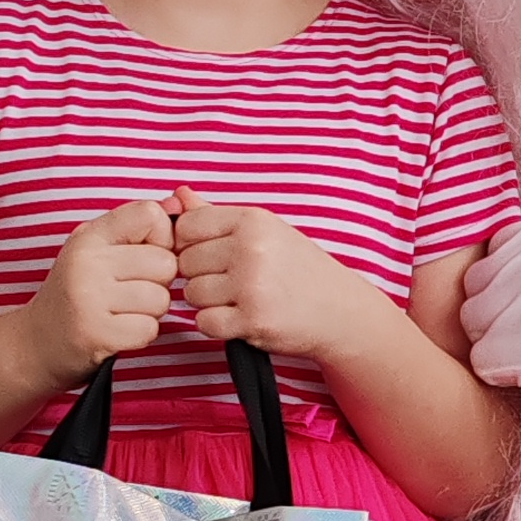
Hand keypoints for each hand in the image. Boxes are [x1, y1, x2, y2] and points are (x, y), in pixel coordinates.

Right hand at [25, 202, 177, 385]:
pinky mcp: (94, 333)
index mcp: (90, 235)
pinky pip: (149, 329)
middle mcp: (86, 262)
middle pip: (166, 263)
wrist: (37, 340)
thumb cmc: (79, 290)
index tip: (144, 256)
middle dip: (159, 282)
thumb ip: (138, 224)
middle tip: (130, 291)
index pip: (151, 214)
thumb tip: (181, 200)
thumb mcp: (99, 248)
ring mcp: (88, 298)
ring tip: (123, 311)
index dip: (163, 238)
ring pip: (161, 299)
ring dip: (151, 312)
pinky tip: (118, 330)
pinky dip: (141, 334)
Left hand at [173, 192, 372, 359]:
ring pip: (192, 294)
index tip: (213, 257)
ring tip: (239, 300)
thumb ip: (216, 216)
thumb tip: (177, 195)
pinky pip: (204, 322)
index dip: (191, 245)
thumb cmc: (301, 270)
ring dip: (208, 303)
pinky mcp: (253, 320)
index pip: (187, 226)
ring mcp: (252, 285)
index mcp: (252, 220)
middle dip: (201, 276)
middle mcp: (251, 248)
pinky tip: (240, 319)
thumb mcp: (265, 232)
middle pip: (185, 262)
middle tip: (232, 283)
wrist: (342, 311)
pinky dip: (217, 325)